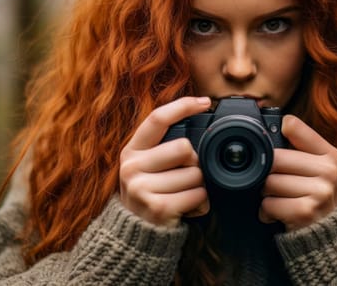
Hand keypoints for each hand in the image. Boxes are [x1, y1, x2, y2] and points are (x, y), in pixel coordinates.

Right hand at [119, 96, 211, 226]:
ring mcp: (142, 188)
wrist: (135, 234)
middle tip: (185, 176)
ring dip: (199, 186)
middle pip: (184, 147)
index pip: (157, 119)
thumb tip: (198, 120)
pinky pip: (198, 195)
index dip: (182, 106)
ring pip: (195, 173)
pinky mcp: (158, 207)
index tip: (205, 102)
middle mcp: (132, 167)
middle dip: (194, 162)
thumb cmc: (149, 193)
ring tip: (183, 194)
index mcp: (132, 150)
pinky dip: (201, 202)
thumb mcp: (147, 166)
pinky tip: (188, 206)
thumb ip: (164, 146)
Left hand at [259, 115, 336, 230]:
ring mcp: (319, 191)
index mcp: (330, 154)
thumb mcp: (318, 169)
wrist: (331, 236)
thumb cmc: (316, 197)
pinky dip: (267, 212)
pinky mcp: (305, 211)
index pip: (292, 126)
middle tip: (278, 183)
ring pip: (269, 182)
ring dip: (266, 195)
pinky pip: (268, 204)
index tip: (273, 145)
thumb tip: (272, 126)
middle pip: (274, 158)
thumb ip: (299, 149)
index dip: (275, 134)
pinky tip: (280, 214)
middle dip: (267, 173)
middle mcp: (328, 170)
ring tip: (281, 200)